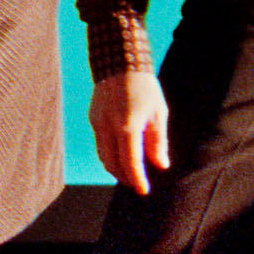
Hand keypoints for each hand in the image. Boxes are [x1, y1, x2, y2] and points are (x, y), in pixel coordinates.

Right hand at [91, 70, 170, 195]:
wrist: (119, 62)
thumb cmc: (144, 87)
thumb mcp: (158, 112)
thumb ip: (158, 141)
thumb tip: (161, 165)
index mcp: (128, 126)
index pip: (131, 162)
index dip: (138, 180)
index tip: (144, 191)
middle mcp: (109, 127)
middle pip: (113, 164)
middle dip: (125, 177)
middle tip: (138, 183)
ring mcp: (98, 122)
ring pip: (103, 156)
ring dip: (116, 168)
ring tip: (130, 171)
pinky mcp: (93, 118)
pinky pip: (100, 143)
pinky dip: (110, 153)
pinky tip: (121, 152)